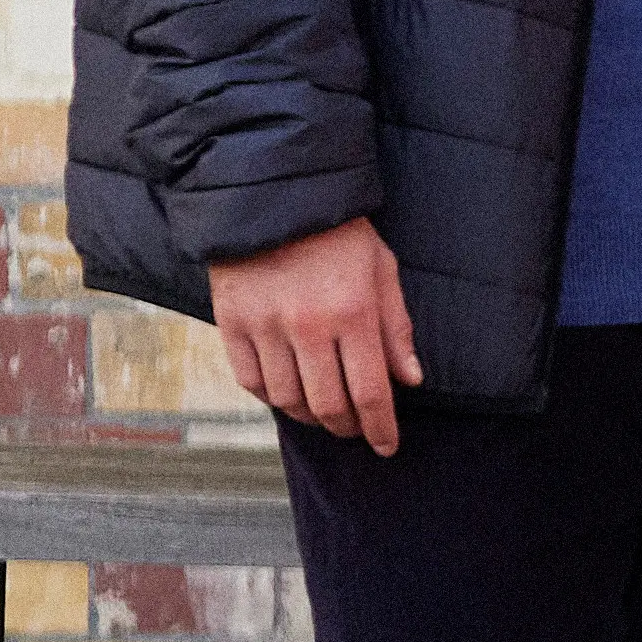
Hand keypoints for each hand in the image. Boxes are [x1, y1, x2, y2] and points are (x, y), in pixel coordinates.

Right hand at [210, 217, 420, 454]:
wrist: (273, 196)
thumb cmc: (337, 233)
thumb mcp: (382, 269)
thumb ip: (396, 327)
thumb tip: (410, 380)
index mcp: (353, 313)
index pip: (370, 392)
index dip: (380, 428)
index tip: (387, 446)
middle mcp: (308, 326)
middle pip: (328, 405)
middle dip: (347, 428)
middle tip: (356, 431)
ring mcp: (265, 326)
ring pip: (288, 399)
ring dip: (310, 417)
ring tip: (324, 414)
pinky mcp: (232, 322)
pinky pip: (250, 380)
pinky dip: (271, 396)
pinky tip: (288, 393)